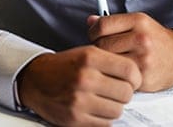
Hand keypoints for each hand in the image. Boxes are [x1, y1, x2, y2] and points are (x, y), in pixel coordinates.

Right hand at [17, 45, 140, 125]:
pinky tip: (96, 108)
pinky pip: (104, 124)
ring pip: (117, 110)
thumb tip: (136, 74)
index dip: (136, 77)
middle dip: (125, 93)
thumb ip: (111, 59)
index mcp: (91, 57)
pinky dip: (104, 119)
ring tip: (105, 99)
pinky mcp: (75, 118)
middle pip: (126, 93)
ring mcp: (80, 100)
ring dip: (115, 107)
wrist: (36, 79)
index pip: (130, 70)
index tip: (133, 79)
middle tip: (118, 90)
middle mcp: (86, 77)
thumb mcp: (88, 52)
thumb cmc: (65, 65)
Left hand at [87, 12, 172, 91]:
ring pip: (108, 62)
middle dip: (98, 48)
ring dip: (106, 63)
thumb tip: (90, 21)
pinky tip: (121, 71)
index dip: (93, 31)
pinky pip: (117, 76)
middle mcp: (141, 38)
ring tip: (112, 61)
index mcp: (138, 21)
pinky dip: (115, 75)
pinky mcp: (143, 77)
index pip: (102, 25)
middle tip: (104, 51)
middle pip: (102, 45)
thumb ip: (114, 22)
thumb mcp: (138, 23)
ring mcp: (143, 59)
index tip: (94, 36)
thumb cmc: (155, 38)